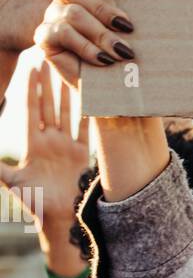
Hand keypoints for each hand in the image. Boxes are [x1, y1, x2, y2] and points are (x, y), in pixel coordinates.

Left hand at [0, 63, 89, 276]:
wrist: (60, 220)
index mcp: (33, 145)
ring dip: (69, 92)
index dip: (32, 89)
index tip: (33, 67)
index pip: (32, 110)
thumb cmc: (36, 205)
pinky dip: (90, 114)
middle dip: (49, 82)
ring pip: (69, 114)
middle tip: (52, 57)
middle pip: (50, 106)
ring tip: (72, 70)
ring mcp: (67, 146)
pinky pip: (87, 130)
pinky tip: (94, 97)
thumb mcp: (14, 183)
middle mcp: (50, 142)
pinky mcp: (83, 155)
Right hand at [35, 0, 134, 90]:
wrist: (120, 84)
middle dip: (102, 8)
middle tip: (126, 27)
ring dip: (101, 33)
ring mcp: (51, 16)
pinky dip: (87, 47)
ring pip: (71, 12)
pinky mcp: (45, 38)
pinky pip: (62, 33)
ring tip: (123, 51)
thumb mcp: (127, 20)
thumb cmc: (129, 46)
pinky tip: (104, 59)